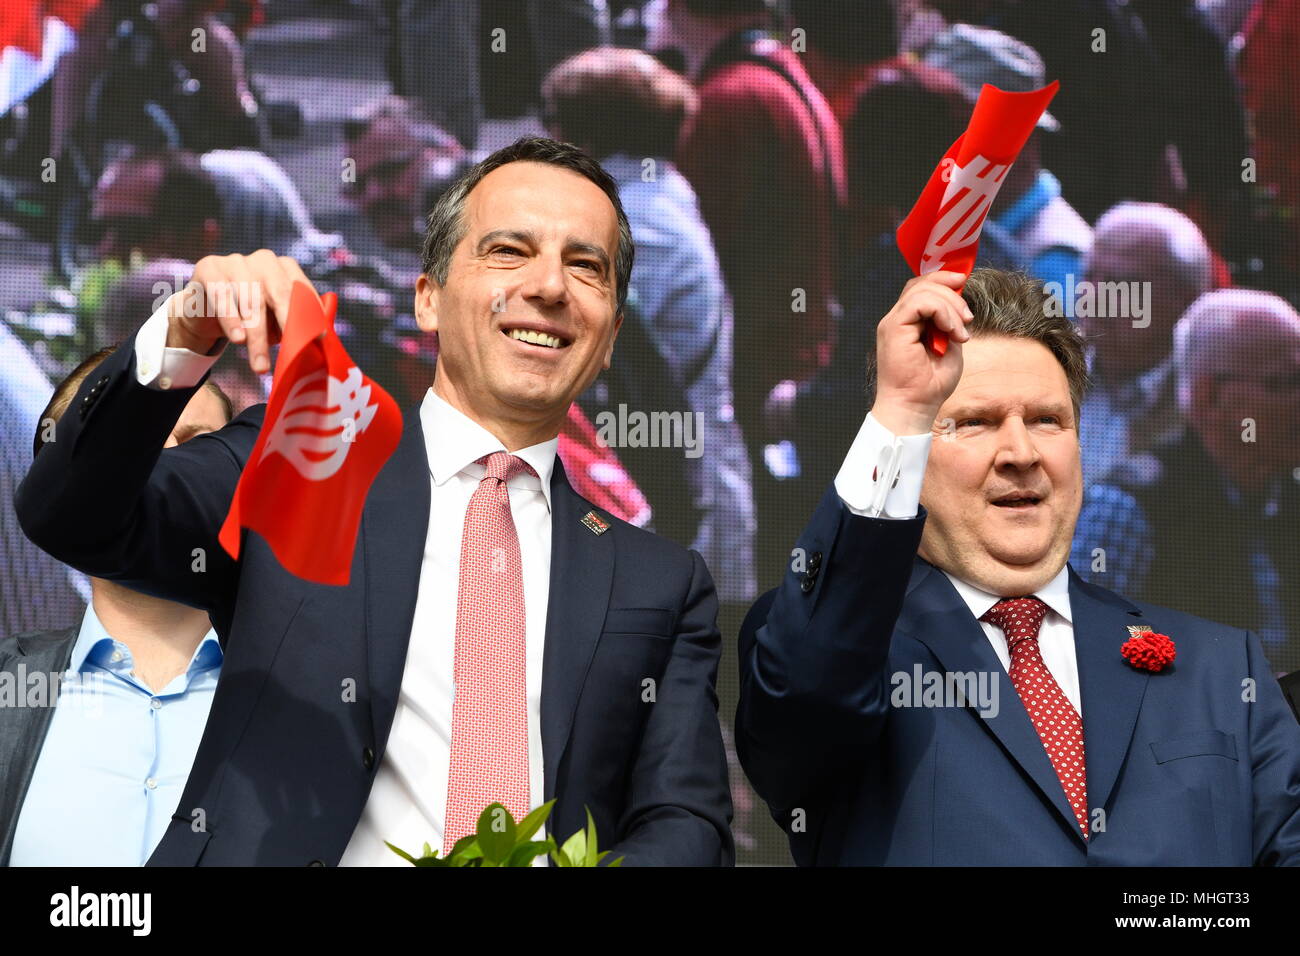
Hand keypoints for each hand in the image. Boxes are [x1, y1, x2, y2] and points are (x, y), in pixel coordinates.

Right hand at [165, 251, 317, 373]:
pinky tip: (238, 339)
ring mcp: (236, 261)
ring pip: (251, 301)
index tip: (318, 340)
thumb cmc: (251, 317)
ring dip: (256, 337)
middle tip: (293, 354)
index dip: (311, 315)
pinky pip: (222, 296)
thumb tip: (317, 342)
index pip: (302, 291)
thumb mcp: (276, 321)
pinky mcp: (210, 268)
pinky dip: (231, 320)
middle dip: (287, 327)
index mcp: (286, 268)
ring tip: (260, 365)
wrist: (207, 310)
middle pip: (280, 294)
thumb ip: (296, 324)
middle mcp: (264, 260)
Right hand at [870, 271, 972, 435]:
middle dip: (952, 293)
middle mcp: (897, 319)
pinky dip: (941, 311)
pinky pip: (919, 302)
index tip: (965, 287)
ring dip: (950, 305)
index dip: (943, 280)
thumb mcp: (949, 346)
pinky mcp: (893, 328)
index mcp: (908, 323)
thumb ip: (950, 323)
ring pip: (921, 290)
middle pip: (921, 283)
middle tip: (968, 318)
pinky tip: (951, 330)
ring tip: (959, 332)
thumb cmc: (931, 385)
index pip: (921, 288)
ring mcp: (893, 323)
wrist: (914, 407)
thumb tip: (959, 303)